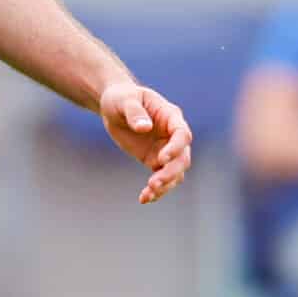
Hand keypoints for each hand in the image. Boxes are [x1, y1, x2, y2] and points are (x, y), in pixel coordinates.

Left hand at [99, 82, 192, 205]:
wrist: (114, 107)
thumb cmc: (122, 97)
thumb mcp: (125, 100)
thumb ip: (135, 112)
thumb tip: (144, 127)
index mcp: (170, 116)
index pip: (182, 134)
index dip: (176, 148)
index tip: (161, 159)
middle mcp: (172, 135)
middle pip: (182, 158)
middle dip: (170, 172)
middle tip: (153, 183)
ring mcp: (166, 149)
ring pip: (175, 173)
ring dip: (165, 186)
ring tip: (148, 195)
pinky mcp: (155, 160)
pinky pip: (161, 178)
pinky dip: (156, 190)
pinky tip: (144, 198)